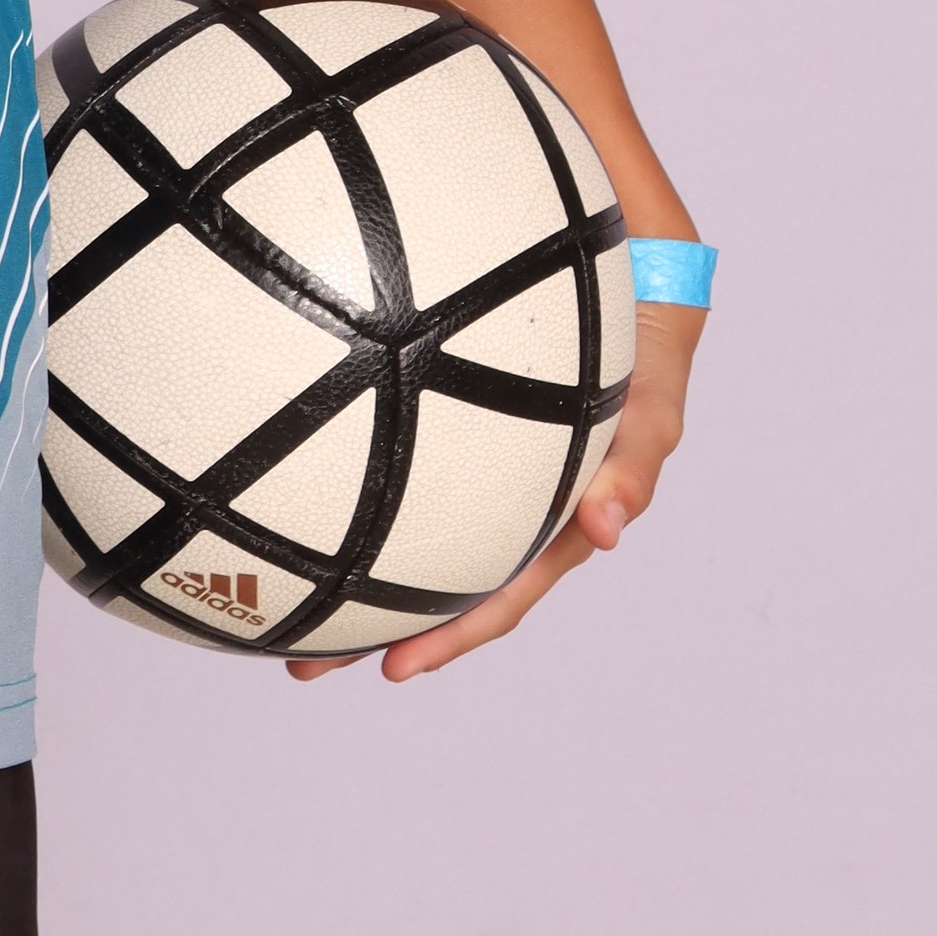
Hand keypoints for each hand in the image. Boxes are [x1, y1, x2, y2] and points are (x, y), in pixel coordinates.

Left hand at [288, 298, 702, 685]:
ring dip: (360, 576)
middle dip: (381, 627)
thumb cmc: (640, 336)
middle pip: (445, 582)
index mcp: (559, 518)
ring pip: (418, 538)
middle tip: (308, 669)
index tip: (393, 671)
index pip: (501, 593)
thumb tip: (606, 530)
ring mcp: (491, 472)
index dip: (451, 635)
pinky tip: (296, 491)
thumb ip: (636, 459)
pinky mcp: (465, 430)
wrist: (630, 264)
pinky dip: (358, 492)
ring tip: (285, 609)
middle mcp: (519, 506)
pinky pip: (409, 471)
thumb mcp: (651, 401)